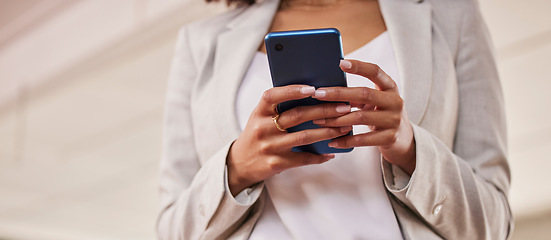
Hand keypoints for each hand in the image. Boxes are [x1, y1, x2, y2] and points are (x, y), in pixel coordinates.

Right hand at [227, 85, 352, 195]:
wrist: (240, 164)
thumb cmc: (257, 134)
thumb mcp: (260, 117)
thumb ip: (279, 107)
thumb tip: (312, 93)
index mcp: (259, 112)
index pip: (273, 96)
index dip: (292, 91)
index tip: (313, 89)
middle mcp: (263, 128)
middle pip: (297, 116)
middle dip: (324, 110)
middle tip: (344, 107)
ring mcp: (270, 147)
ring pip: (304, 137)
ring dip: (327, 131)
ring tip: (344, 127)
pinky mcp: (276, 163)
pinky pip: (303, 159)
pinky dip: (319, 156)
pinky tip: (332, 152)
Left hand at [313, 60, 415, 174]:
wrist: (403, 139)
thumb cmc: (381, 114)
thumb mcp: (375, 101)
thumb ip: (358, 94)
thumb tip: (327, 89)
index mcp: (390, 87)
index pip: (375, 72)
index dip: (359, 66)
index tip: (340, 62)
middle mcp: (395, 101)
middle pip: (364, 94)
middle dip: (338, 94)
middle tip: (318, 94)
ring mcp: (394, 120)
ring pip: (361, 117)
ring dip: (337, 119)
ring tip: (319, 120)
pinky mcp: (390, 138)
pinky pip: (363, 140)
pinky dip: (346, 140)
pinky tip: (332, 142)